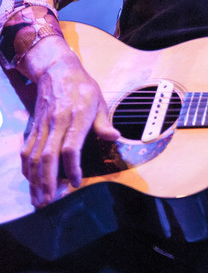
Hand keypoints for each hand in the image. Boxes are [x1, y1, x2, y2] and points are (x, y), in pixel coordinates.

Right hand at [20, 44, 119, 207]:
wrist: (57, 70)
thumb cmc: (83, 87)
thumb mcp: (99, 99)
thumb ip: (104, 122)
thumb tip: (115, 137)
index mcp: (76, 116)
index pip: (70, 147)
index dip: (72, 167)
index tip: (76, 182)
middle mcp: (57, 122)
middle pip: (48, 156)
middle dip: (48, 181)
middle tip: (50, 201)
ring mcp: (43, 125)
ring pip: (34, 156)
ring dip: (35, 179)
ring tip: (38, 199)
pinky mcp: (35, 127)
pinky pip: (27, 150)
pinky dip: (26, 167)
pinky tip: (30, 181)